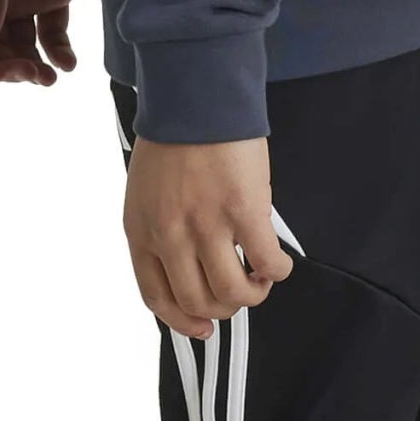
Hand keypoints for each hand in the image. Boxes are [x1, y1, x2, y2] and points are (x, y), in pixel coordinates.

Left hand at [123, 134, 296, 340]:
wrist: (196, 92)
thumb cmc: (173, 133)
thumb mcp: (146, 189)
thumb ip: (162, 228)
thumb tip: (191, 264)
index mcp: (141, 230)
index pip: (157, 297)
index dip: (183, 321)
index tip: (202, 328)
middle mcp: (171, 235)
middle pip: (197, 301)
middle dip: (222, 309)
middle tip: (238, 294)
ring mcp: (207, 225)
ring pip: (231, 293)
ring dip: (251, 295)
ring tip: (260, 279)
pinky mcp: (244, 210)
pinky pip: (265, 261)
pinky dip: (276, 271)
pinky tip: (278, 264)